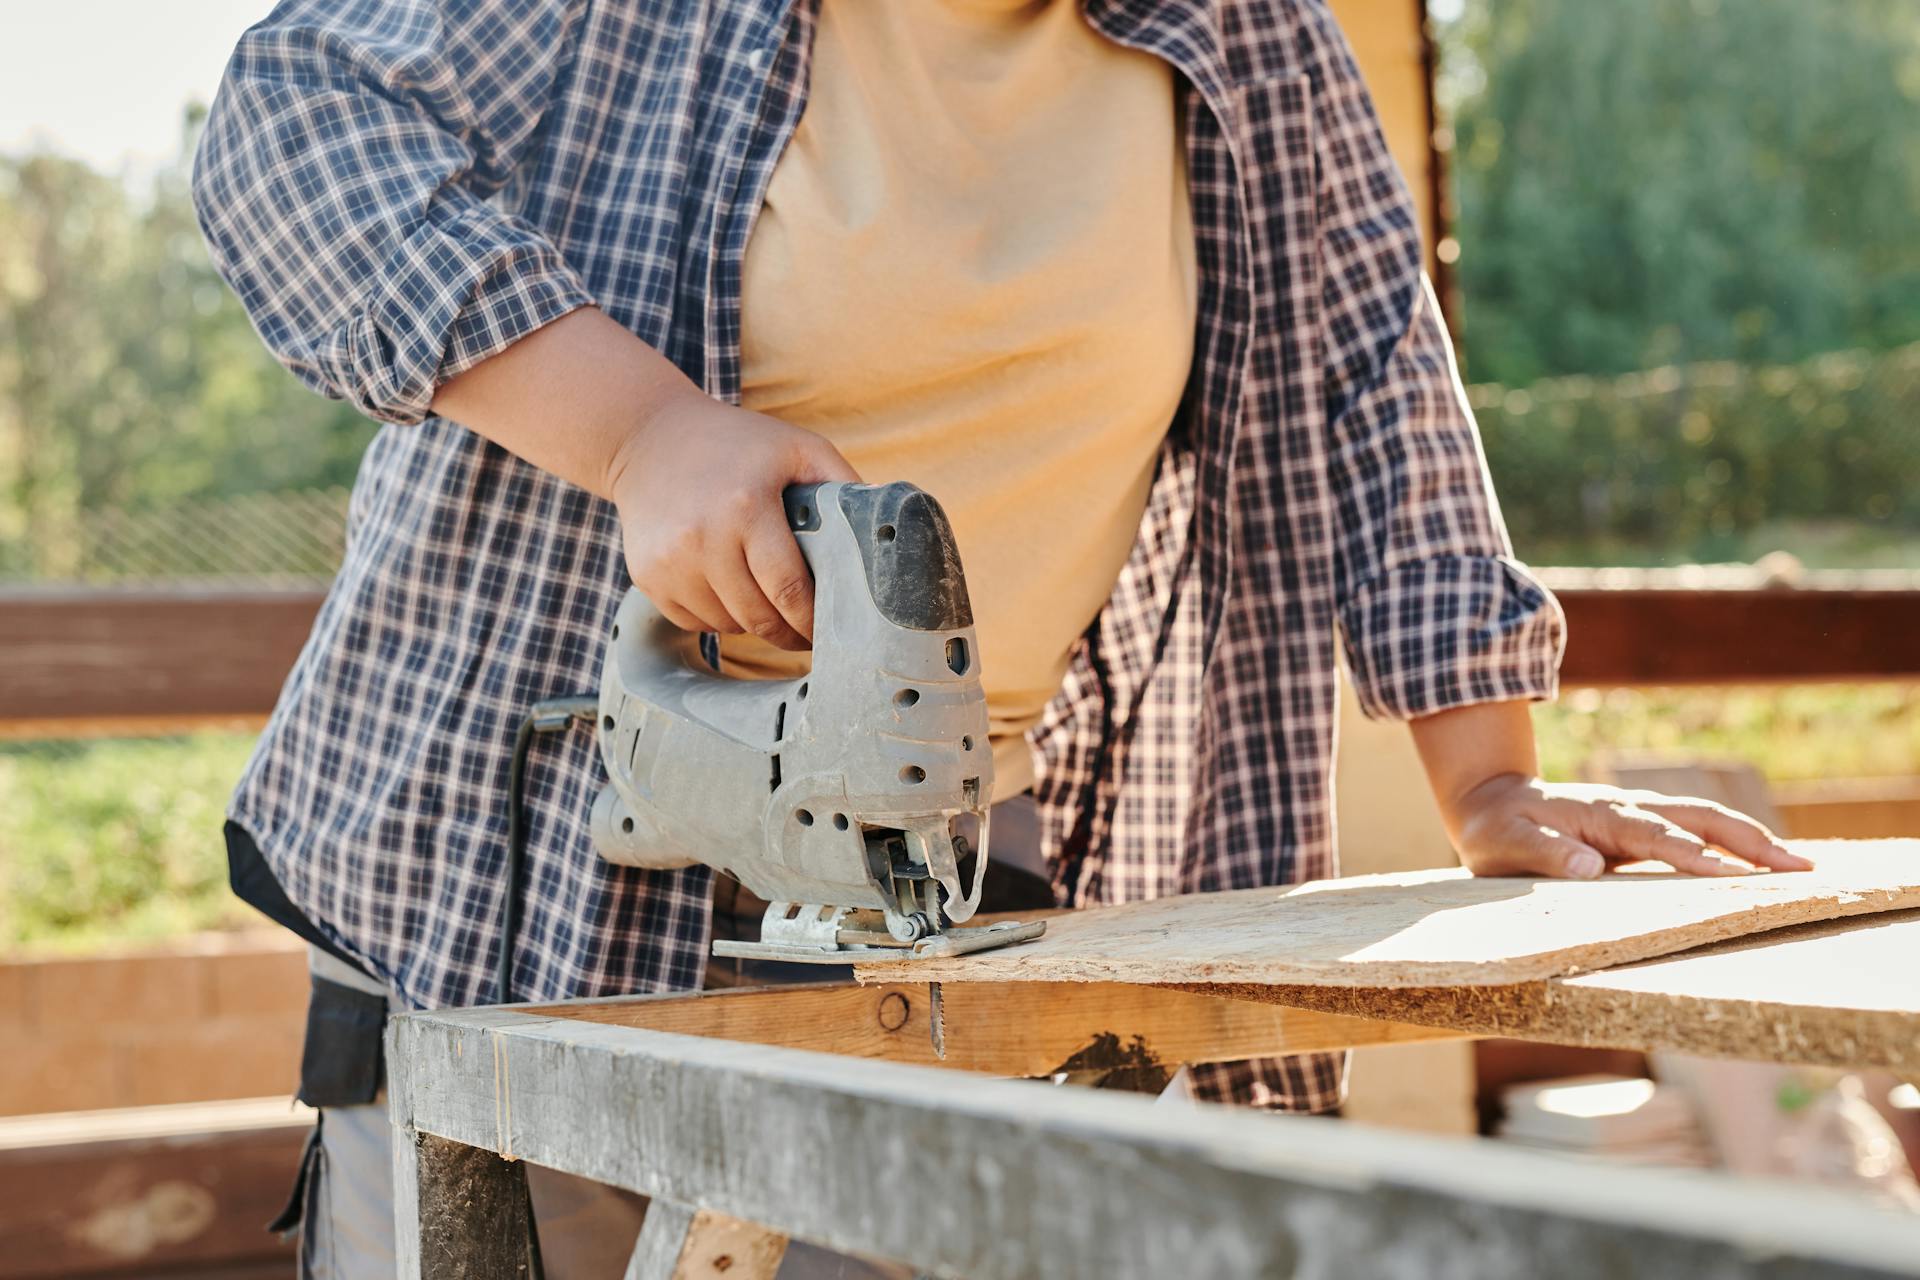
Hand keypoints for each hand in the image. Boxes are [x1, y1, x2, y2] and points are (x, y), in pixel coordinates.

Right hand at [607, 386, 858, 649]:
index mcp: (746, 507)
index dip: (813, 621)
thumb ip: (843, 484)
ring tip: (768, 602)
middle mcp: (701, 538)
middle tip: (808, 635)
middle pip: (758, 617)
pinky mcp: (647, 576)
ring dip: (753, 623)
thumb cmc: (737, 443)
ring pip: (726, 624)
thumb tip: (886, 530)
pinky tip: (729, 590)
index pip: (789, 591)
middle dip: (789, 634)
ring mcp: (669, 561)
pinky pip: (694, 620)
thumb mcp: (796, 447)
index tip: (831, 632)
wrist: (648, 436)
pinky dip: (717, 617)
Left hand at [1445, 774, 1813, 879]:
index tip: (1724, 873)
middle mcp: (1627, 810)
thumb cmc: (1496, 829)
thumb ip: (1541, 853)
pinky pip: (1697, 833)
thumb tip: (1585, 865)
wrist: (1491, 801)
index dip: (1688, 853)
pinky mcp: (1642, 830)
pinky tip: (1764, 865)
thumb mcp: (1502, 844)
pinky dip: (1735, 844)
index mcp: (1597, 814)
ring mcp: (1639, 817)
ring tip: (1801, 866)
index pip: (1652, 835)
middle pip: (1698, 818)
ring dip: (1752, 840)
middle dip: (1748, 841)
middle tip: (1798, 867)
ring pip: (1705, 821)